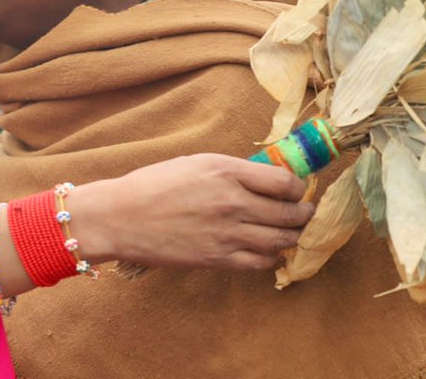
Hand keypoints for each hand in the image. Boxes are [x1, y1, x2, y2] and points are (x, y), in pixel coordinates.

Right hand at [70, 153, 314, 270]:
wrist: (120, 217)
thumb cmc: (153, 185)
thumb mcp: (195, 163)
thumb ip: (232, 171)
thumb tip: (264, 180)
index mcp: (226, 171)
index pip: (286, 182)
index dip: (298, 187)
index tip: (296, 189)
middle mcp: (233, 202)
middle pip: (291, 213)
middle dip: (304, 213)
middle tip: (306, 212)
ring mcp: (227, 233)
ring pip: (281, 240)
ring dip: (292, 236)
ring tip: (292, 232)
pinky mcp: (218, 259)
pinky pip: (260, 262)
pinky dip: (271, 257)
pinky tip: (267, 250)